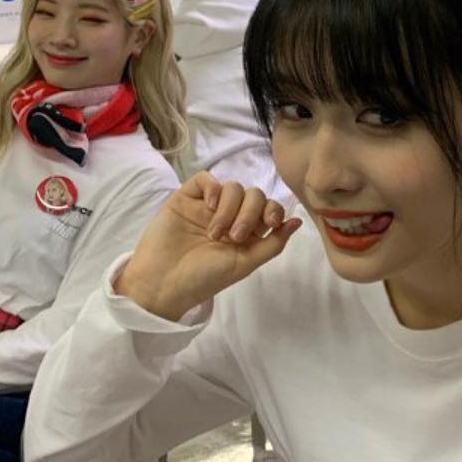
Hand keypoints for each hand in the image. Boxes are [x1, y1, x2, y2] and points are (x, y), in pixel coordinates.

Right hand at [115, 173, 301, 320]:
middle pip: (253, 195)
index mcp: (246, 233)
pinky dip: (212, 188)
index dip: (273, 210)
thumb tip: (297, 221)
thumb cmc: (204, 278)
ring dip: (229, 208)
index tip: (270, 223)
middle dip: (250, 213)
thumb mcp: (245, 264)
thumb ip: (273, 243)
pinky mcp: (186, 198)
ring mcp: (206, 206)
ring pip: (232, 187)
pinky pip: (206, 179)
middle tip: (235, 237)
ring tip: (214, 233)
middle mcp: (228, 216)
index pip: (268, 208)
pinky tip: (208, 206)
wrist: (163, 283)